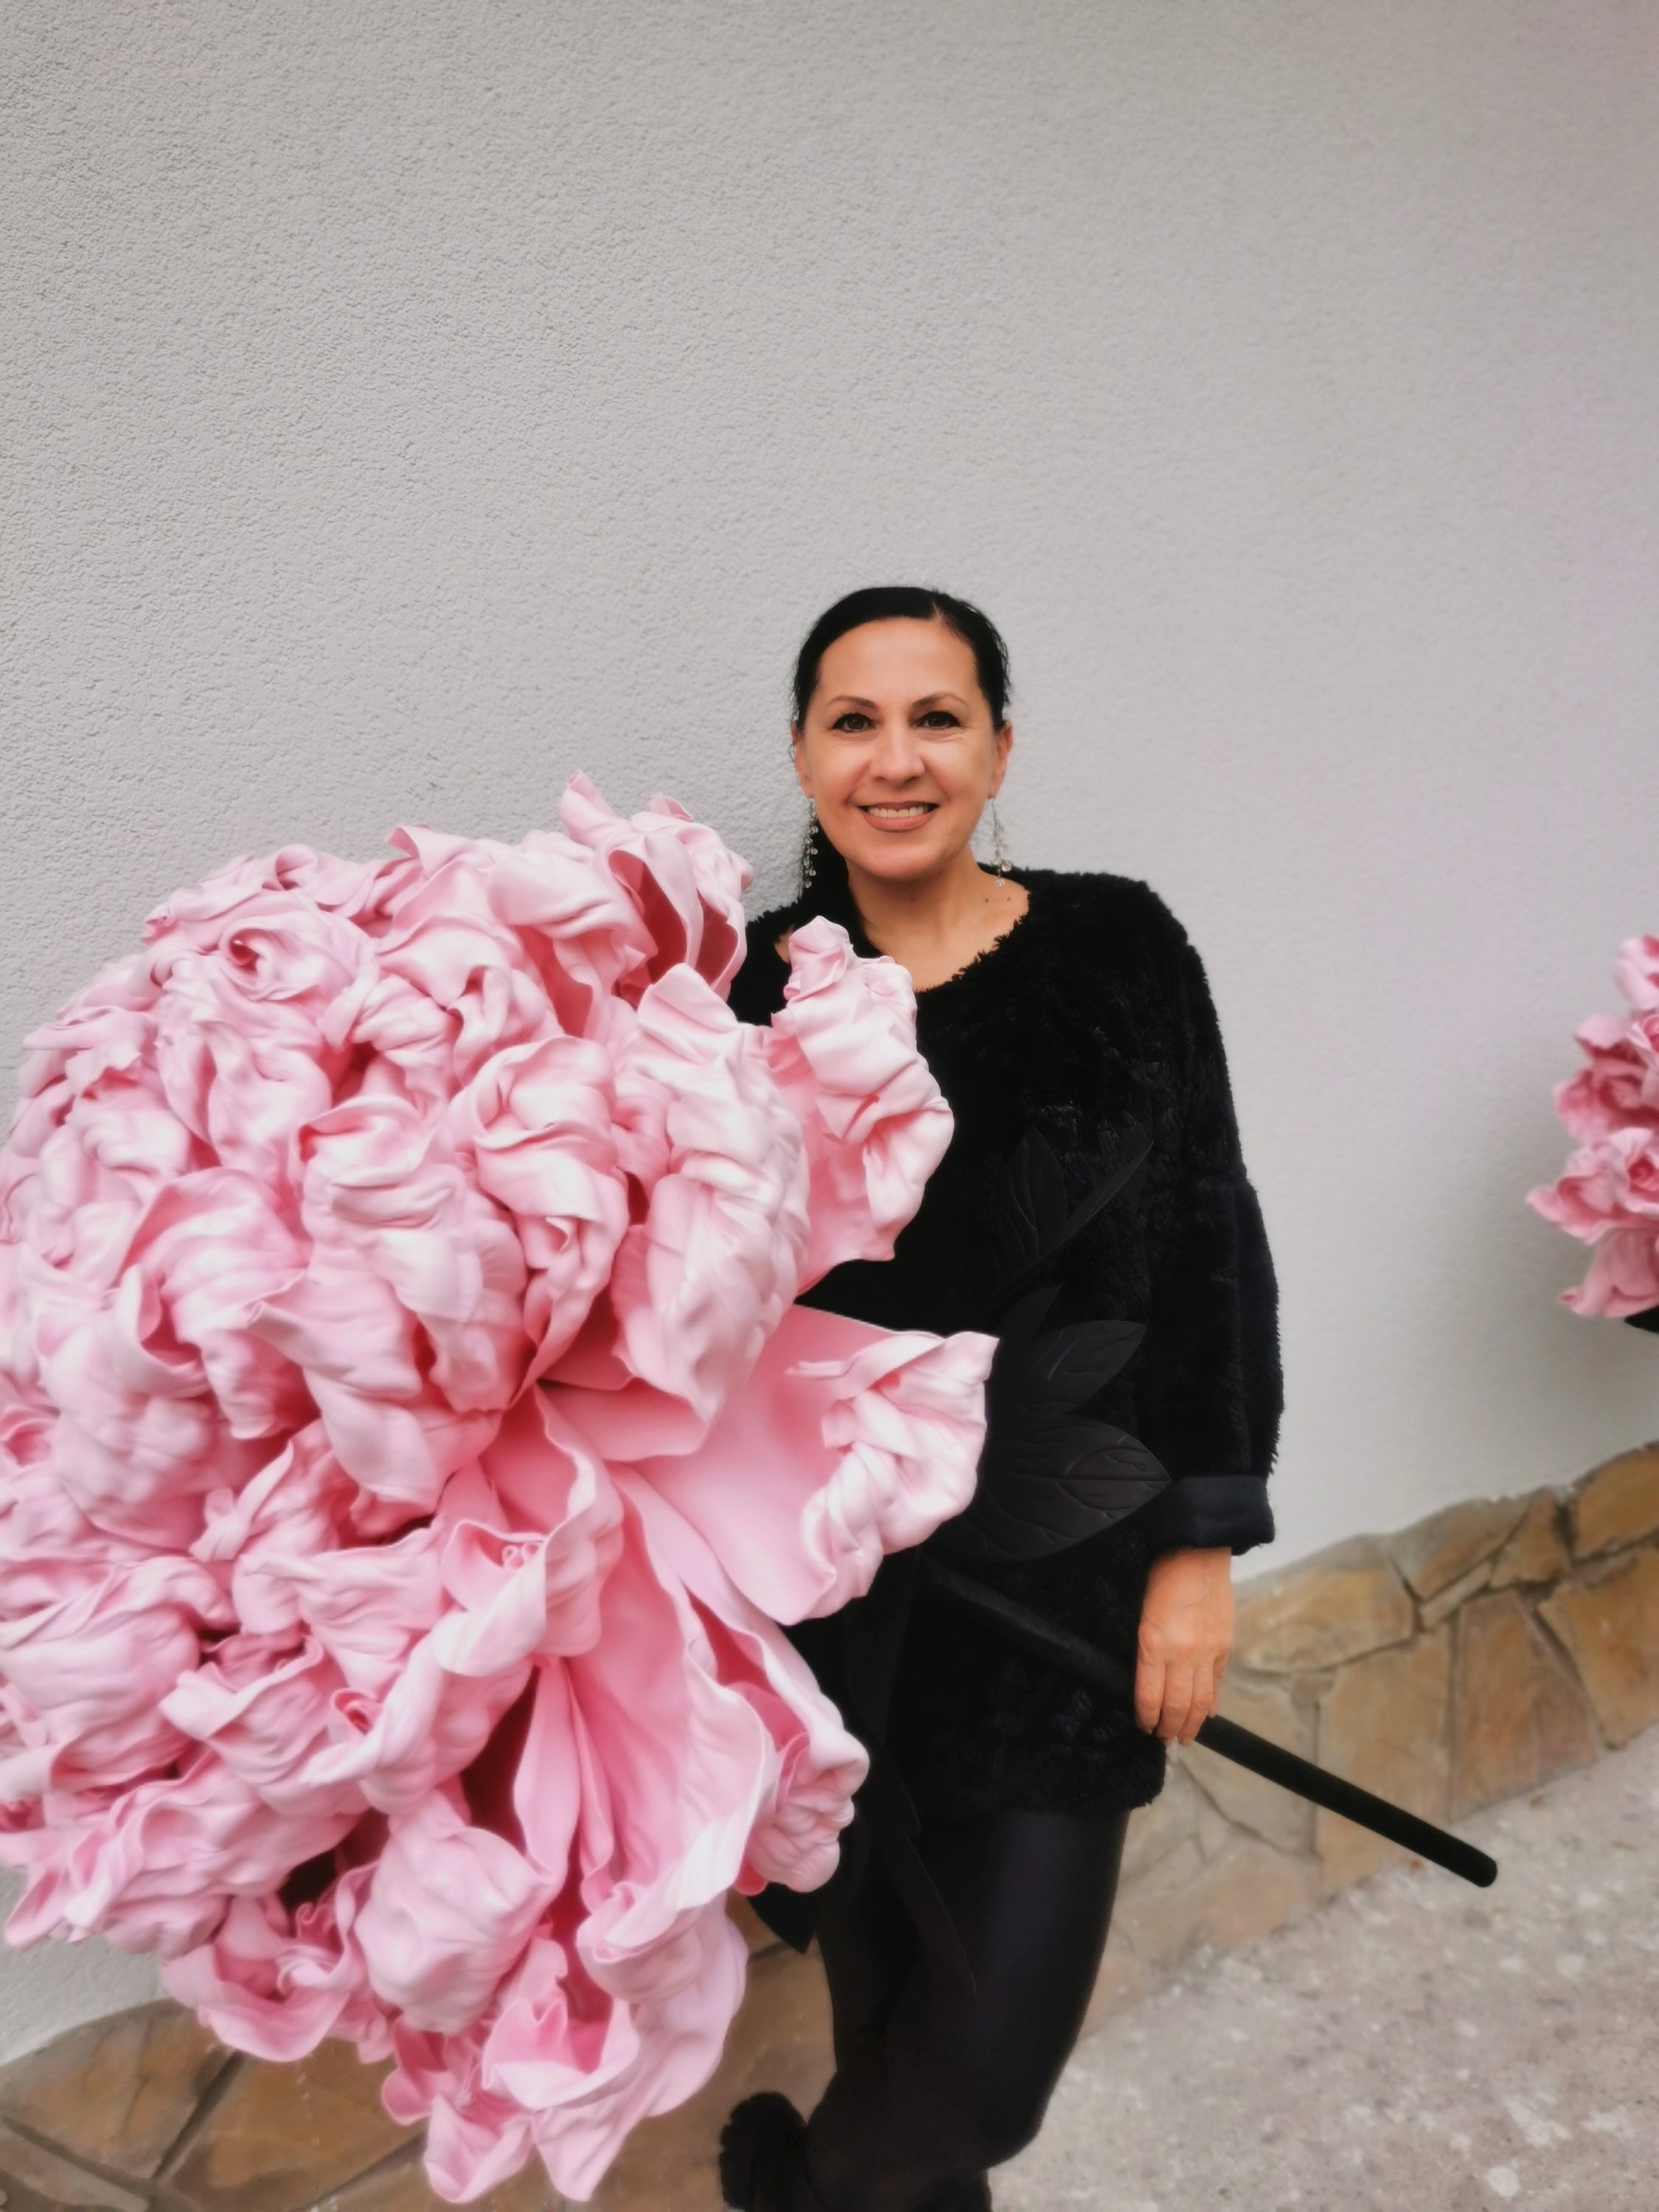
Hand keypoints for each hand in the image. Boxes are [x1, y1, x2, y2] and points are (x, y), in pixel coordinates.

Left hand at [1134, 1546, 1232, 1743]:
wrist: (1198, 1549)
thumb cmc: (1160, 1574)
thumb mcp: (1140, 1611)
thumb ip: (1145, 1647)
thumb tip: (1146, 1676)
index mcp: (1154, 1644)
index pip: (1150, 1695)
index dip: (1147, 1717)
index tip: (1144, 1728)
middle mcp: (1183, 1654)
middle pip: (1176, 1704)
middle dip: (1169, 1727)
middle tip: (1164, 1740)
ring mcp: (1207, 1651)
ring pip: (1200, 1700)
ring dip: (1191, 1723)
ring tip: (1184, 1737)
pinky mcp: (1224, 1644)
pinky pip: (1217, 1682)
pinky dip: (1210, 1702)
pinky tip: (1205, 1714)